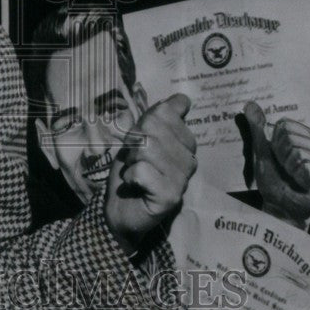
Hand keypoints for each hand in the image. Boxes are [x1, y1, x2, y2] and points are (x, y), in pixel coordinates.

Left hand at [104, 93, 196, 254]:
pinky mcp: (171, 196)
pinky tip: (135, 185)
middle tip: (135, 160)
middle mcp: (189, 158)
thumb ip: (158, 117)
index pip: (165, 111)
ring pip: (147, 147)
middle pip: (154, 127)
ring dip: (131, 159)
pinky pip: (143, 170)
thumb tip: (182, 99)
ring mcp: (183, 178)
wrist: (120, 211)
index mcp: (185, 141)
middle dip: (134, 141)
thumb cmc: (131, 172)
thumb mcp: (139, 139)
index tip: (140, 141)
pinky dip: (130, 175)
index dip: (143, 123)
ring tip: (135, 172)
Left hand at [243, 101, 309, 229]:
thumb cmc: (272, 179)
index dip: (276, 140)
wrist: (277, 207)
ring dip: (288, 166)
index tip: (276, 153)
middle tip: (284, 168)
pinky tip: (299, 181)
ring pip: (300, 152)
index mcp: (305, 139)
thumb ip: (258, 128)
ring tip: (291, 176)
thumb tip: (250, 105)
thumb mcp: (261, 151)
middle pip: (293, 138)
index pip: (287, 125)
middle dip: (281, 154)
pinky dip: (300, 173)